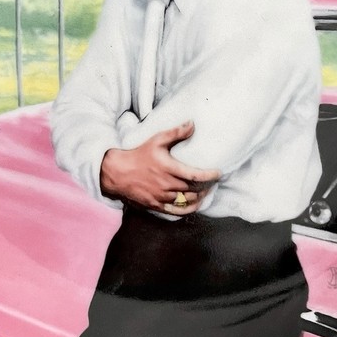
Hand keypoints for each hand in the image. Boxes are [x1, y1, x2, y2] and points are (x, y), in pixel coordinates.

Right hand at [100, 120, 220, 215]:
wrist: (118, 172)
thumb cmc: (139, 154)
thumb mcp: (157, 140)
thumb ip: (176, 133)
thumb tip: (192, 124)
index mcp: (169, 169)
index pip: (195, 175)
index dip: (209, 176)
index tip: (218, 173)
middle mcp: (167, 185)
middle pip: (194, 190)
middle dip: (207, 187)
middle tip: (213, 182)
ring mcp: (162, 197)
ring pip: (187, 202)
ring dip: (199, 199)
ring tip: (206, 193)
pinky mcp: (156, 206)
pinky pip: (176, 212)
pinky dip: (188, 210)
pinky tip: (193, 205)